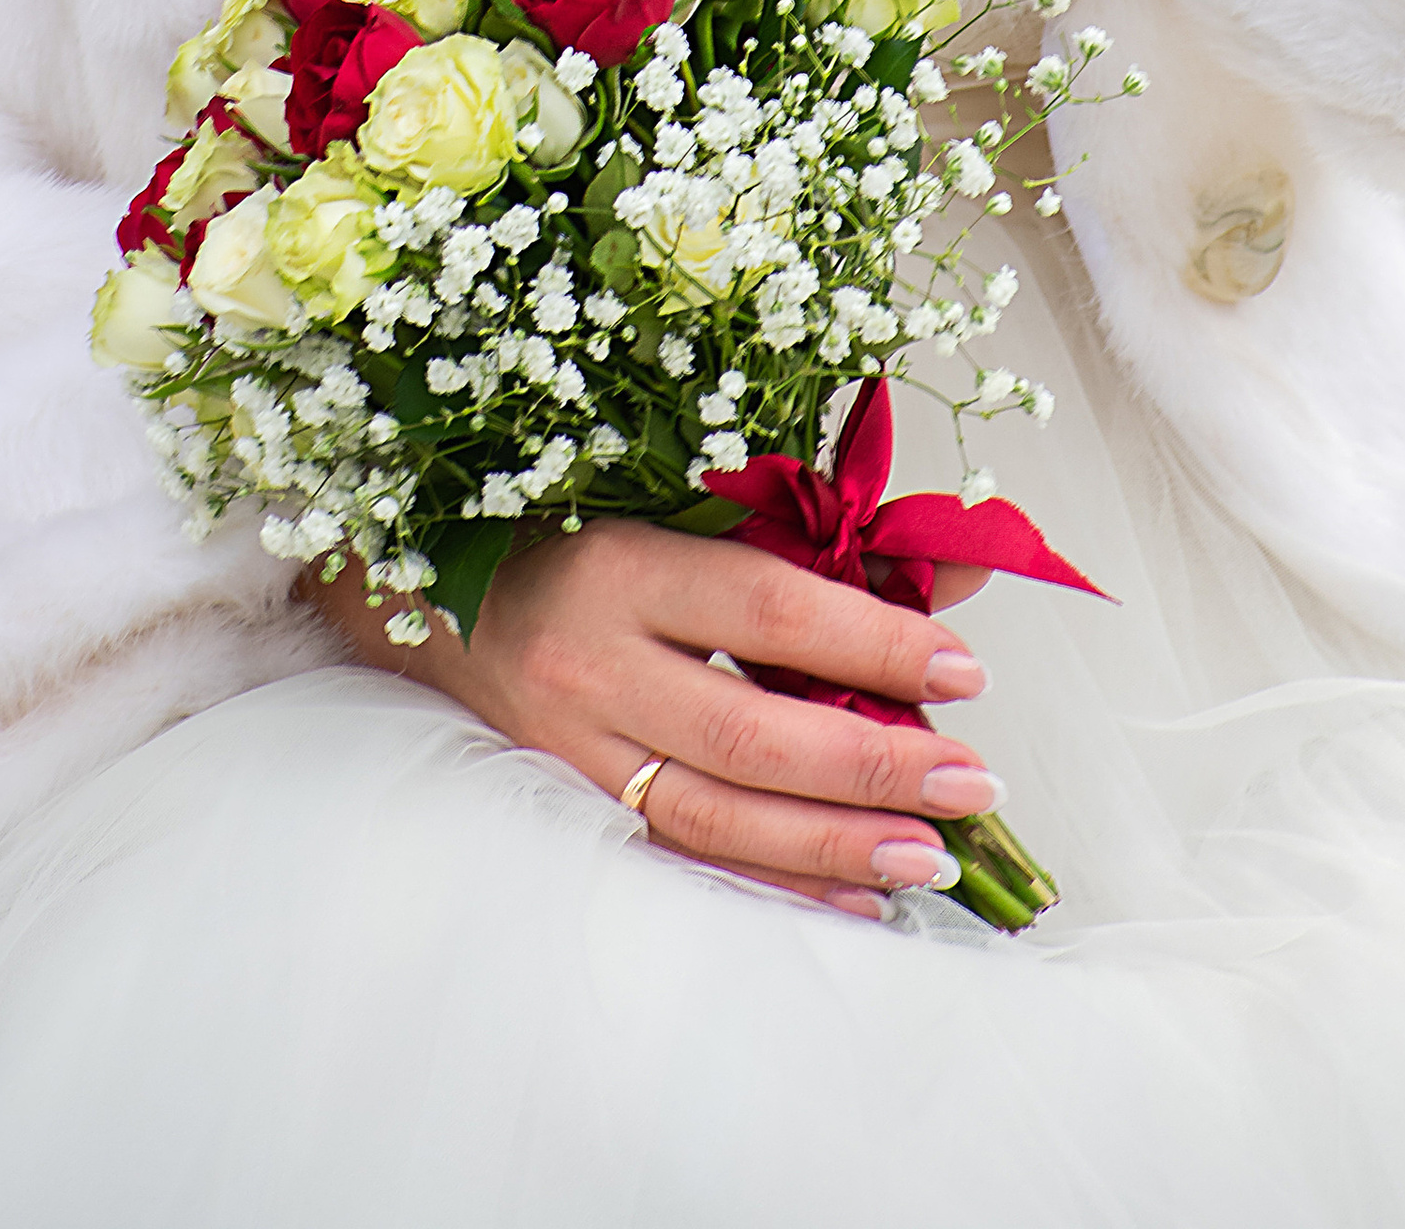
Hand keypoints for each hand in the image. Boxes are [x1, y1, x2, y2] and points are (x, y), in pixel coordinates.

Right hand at [305, 518, 998, 920]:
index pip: (769, 607)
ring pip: (716, 816)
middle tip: (974, 779)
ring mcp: (573, 746)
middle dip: (873, 764)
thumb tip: (960, 568)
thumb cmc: (582, 525)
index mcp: (624, 562)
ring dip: (834, 843)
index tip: (962, 666)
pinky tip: (855, 898)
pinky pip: (682, 859)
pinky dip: (776, 886)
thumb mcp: (689, 505)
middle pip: (749, 732)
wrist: (430, 591)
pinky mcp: (570, 802)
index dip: (872, 639)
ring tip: (932, 857)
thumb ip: (821, 536)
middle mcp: (591, 662)